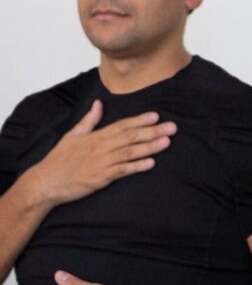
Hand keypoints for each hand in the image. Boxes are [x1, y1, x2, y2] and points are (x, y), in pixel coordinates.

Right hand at [24, 100, 176, 207]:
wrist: (46, 181)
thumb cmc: (59, 159)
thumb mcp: (72, 135)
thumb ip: (89, 120)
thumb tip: (98, 103)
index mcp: (96, 136)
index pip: (122, 125)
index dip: (140, 120)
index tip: (156, 115)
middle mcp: (101, 147)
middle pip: (131, 136)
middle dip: (153, 131)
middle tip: (172, 127)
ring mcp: (102, 162)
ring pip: (130, 152)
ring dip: (150, 147)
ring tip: (167, 141)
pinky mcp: (101, 177)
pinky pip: (122, 171)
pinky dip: (137, 166)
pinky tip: (151, 163)